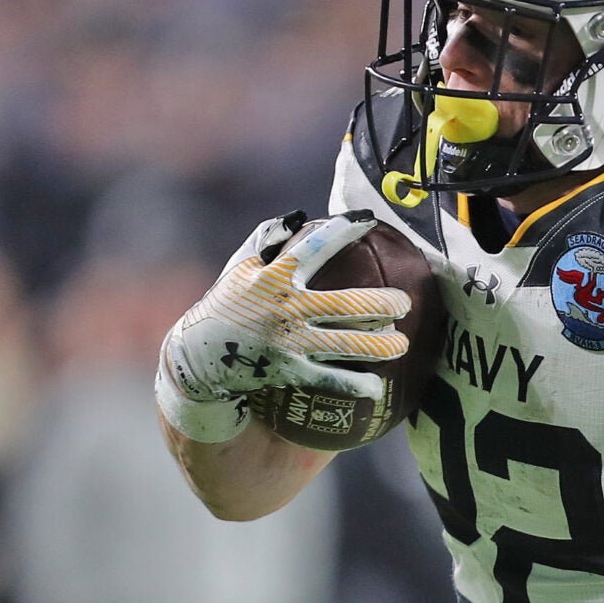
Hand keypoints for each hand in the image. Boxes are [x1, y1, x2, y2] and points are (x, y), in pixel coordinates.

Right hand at [158, 212, 409, 438]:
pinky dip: (354, 384)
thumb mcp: (239, 269)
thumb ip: (266, 240)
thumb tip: (298, 216)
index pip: (314, 248)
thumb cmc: (226, 305)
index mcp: (273, 276)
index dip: (343, 231)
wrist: (197, 356)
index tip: (370, 220)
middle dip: (382, 303)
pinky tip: (377, 386)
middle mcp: (285, 308)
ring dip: (380, 345)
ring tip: (403, 344)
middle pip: (345, 304)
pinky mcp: (288, 370)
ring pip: (345, 344)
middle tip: (405, 303)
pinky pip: (329, 378)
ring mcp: (288, 341)